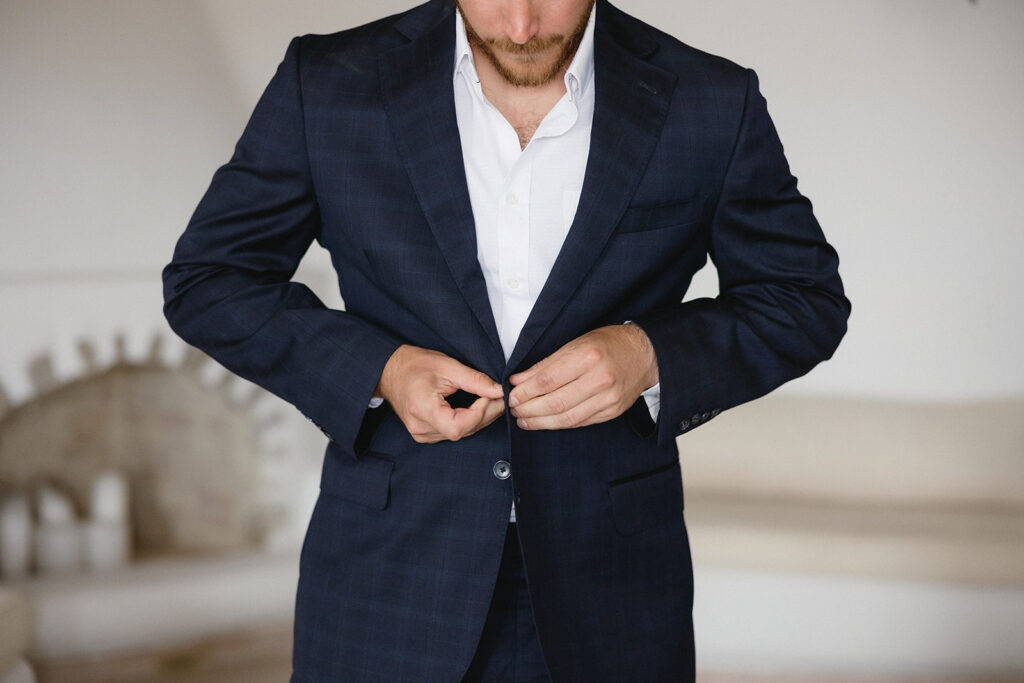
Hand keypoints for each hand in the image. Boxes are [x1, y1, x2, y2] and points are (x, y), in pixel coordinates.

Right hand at [376, 345, 504, 442]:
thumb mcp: (447, 366)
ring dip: (480, 418)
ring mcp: (422, 435)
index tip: (493, 396)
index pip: (459, 426)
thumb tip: (498, 390)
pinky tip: (476, 408)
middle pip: (463, 431)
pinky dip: (468, 421)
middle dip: (486, 414)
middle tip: (499, 396)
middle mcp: (421, 428)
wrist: (390, 372)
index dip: (481, 413)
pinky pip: (454, 433)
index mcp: (423, 410)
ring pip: (461, 434)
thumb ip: (475, 380)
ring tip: (490, 400)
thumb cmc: (414, 365)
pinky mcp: (425, 435)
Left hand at [508, 324, 657, 430]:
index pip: (548, 379)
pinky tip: (546, 422)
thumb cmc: (608, 344)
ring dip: (541, 421)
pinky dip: (560, 424)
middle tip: (514, 410)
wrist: (646, 354)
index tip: (512, 394)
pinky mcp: (612, 411)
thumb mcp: (577, 342)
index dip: (526, 390)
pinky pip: (581, 422)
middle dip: (529, 409)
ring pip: (567, 417)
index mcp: (588, 356)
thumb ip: (547, 363)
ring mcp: (609, 398)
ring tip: (524, 420)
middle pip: (555, 402)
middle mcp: (600, 379)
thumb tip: (519, 379)